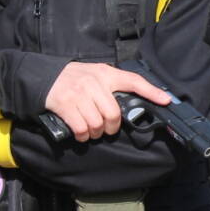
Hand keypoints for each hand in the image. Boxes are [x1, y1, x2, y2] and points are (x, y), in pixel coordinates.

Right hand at [44, 62, 169, 142]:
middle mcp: (94, 82)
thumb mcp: (95, 75)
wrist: (43, 77)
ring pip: (98, 124)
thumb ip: (112, 86)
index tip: (166, 101)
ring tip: (91, 130)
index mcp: (106, 74)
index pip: (133, 80)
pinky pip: (82, 129)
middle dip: (111, 127)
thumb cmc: (74, 79)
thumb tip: (131, 105)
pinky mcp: (66, 105)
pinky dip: (82, 136)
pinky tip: (81, 133)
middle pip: (114, 114)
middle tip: (106, 129)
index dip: (151, 91)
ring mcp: (80, 94)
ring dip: (95, 133)